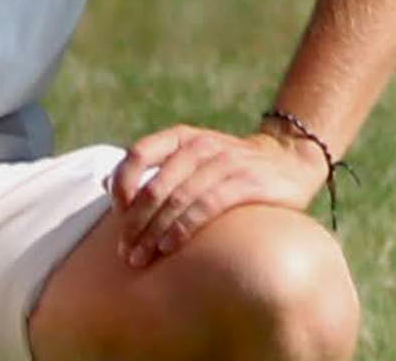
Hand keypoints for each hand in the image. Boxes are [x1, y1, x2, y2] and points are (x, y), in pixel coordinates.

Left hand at [108, 123, 329, 267]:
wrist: (290, 160)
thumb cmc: (229, 168)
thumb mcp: (193, 159)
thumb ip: (155, 170)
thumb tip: (105, 185)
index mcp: (182, 137)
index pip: (139, 153)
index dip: (122, 183)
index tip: (115, 213)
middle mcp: (201, 145)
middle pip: (155, 186)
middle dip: (135, 223)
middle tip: (125, 253)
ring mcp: (225, 161)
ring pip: (178, 198)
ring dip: (155, 232)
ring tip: (141, 258)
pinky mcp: (248, 181)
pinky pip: (207, 205)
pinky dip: (184, 227)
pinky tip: (170, 247)